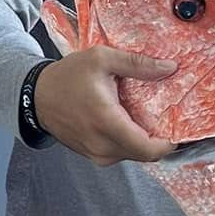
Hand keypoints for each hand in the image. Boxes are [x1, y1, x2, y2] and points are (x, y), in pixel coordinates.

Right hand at [32, 46, 178, 166]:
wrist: (36, 97)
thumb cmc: (67, 76)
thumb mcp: (102, 59)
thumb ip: (137, 64)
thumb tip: (170, 68)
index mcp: (106, 121)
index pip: (147, 149)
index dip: (168, 143)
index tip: (178, 128)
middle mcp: (102, 144)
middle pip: (144, 154)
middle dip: (158, 139)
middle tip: (165, 118)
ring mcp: (96, 154)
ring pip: (133, 155)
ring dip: (143, 140)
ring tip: (143, 117)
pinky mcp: (93, 156)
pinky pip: (121, 153)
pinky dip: (129, 141)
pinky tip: (127, 122)